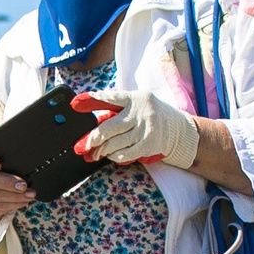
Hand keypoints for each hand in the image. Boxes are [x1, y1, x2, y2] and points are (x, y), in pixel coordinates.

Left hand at [74, 87, 200, 170]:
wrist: (179, 130)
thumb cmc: (150, 115)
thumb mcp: (135, 103)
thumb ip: (114, 106)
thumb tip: (88, 113)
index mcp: (134, 98)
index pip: (110, 98)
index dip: (92, 99)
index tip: (75, 103)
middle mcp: (140, 112)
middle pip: (108, 128)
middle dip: (91, 139)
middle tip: (80, 146)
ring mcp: (144, 130)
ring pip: (113, 144)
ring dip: (100, 151)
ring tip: (93, 153)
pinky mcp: (148, 145)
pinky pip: (123, 154)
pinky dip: (113, 156)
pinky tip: (110, 155)